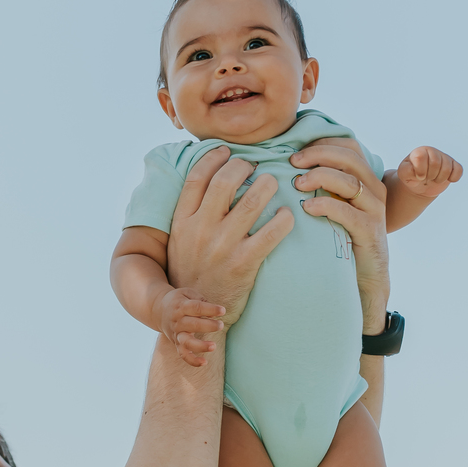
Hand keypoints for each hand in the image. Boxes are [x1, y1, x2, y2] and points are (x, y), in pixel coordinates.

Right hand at [158, 287, 225, 367]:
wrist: (158, 310)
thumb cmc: (179, 301)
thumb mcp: (187, 293)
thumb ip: (200, 300)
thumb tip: (214, 312)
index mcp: (181, 306)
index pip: (196, 308)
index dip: (210, 309)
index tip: (222, 311)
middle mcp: (177, 321)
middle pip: (192, 324)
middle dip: (207, 325)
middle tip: (220, 325)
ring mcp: (176, 334)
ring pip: (186, 342)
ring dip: (200, 345)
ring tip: (213, 346)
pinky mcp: (176, 344)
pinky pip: (183, 354)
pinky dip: (192, 360)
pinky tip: (204, 363)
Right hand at [166, 146, 292, 325]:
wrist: (199, 315)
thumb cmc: (193, 273)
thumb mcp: (180, 242)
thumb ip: (191, 215)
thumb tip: (209, 181)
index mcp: (182, 222)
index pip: (197, 177)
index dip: (214, 157)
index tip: (227, 151)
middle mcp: (200, 231)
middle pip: (225, 181)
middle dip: (244, 165)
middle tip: (254, 167)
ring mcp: (222, 247)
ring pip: (251, 201)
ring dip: (267, 185)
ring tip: (272, 183)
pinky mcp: (244, 263)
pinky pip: (272, 232)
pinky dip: (284, 218)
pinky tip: (287, 215)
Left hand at [291, 138, 389, 332]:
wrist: (364, 280)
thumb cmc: (342, 241)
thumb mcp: (333, 208)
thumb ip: (321, 187)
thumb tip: (287, 167)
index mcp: (365, 179)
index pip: (348, 146)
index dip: (322, 143)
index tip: (296, 150)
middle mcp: (374, 190)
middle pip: (349, 157)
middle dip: (319, 155)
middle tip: (293, 162)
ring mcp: (375, 211)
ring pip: (350, 181)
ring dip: (321, 177)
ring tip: (297, 184)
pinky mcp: (370, 232)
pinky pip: (349, 212)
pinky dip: (326, 206)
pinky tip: (307, 208)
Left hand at [397, 145, 462, 199]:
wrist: (420, 185)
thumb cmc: (411, 177)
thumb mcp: (404, 174)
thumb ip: (407, 171)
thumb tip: (418, 172)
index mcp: (420, 151)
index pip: (421, 157)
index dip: (420, 170)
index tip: (418, 176)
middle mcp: (433, 152)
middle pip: (436, 163)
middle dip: (430, 175)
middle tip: (427, 178)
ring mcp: (444, 158)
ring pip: (447, 168)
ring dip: (440, 179)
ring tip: (434, 179)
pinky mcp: (454, 166)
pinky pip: (459, 170)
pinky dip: (453, 178)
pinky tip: (447, 179)